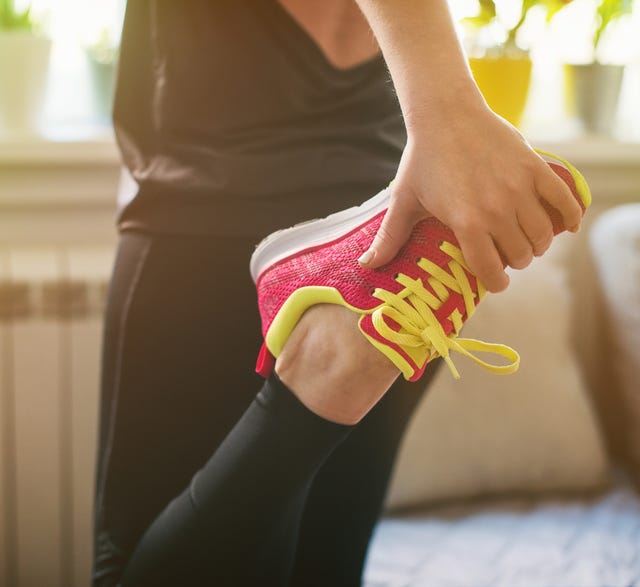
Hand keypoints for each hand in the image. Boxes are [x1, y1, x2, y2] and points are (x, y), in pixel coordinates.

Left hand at [359, 105, 582, 292]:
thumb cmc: (421, 160)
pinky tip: (566, 226)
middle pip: (520, 256)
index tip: (494, 281)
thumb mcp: (403, 201)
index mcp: (467, 223)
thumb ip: (389, 238)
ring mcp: (520, 188)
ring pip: (543, 235)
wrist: (446, 114)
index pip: (491, 270)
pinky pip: (566, 200)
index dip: (495, 282)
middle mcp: (498, 210)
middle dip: (514, 262)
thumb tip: (366, 266)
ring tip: (527, 241)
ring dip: (537, 245)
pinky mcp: (536, 168)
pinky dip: (571, 217)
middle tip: (506, 255)